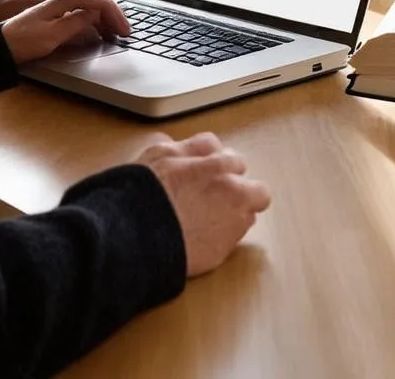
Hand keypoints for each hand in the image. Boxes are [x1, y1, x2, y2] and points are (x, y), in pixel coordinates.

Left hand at [0, 0, 129, 63]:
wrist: (2, 44)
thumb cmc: (24, 40)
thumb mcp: (53, 34)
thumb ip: (77, 23)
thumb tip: (97, 16)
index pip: (101, 3)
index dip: (116, 17)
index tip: (125, 33)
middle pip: (99, 5)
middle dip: (115, 18)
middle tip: (126, 35)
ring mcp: (63, 7)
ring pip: (93, 11)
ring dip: (107, 22)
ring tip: (118, 36)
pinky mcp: (60, 17)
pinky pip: (85, 17)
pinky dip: (97, 25)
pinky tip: (101, 35)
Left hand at [136, 132, 270, 277]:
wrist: (134, 233)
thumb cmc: (176, 250)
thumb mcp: (216, 252)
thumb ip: (235, 228)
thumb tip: (243, 216)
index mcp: (237, 195)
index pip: (260, 192)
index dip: (251, 202)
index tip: (243, 208)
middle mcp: (217, 168)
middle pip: (237, 163)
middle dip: (231, 176)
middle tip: (217, 192)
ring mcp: (189, 154)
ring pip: (211, 144)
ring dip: (209, 155)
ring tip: (199, 170)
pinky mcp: (162, 148)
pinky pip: (176, 142)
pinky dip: (176, 152)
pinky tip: (169, 163)